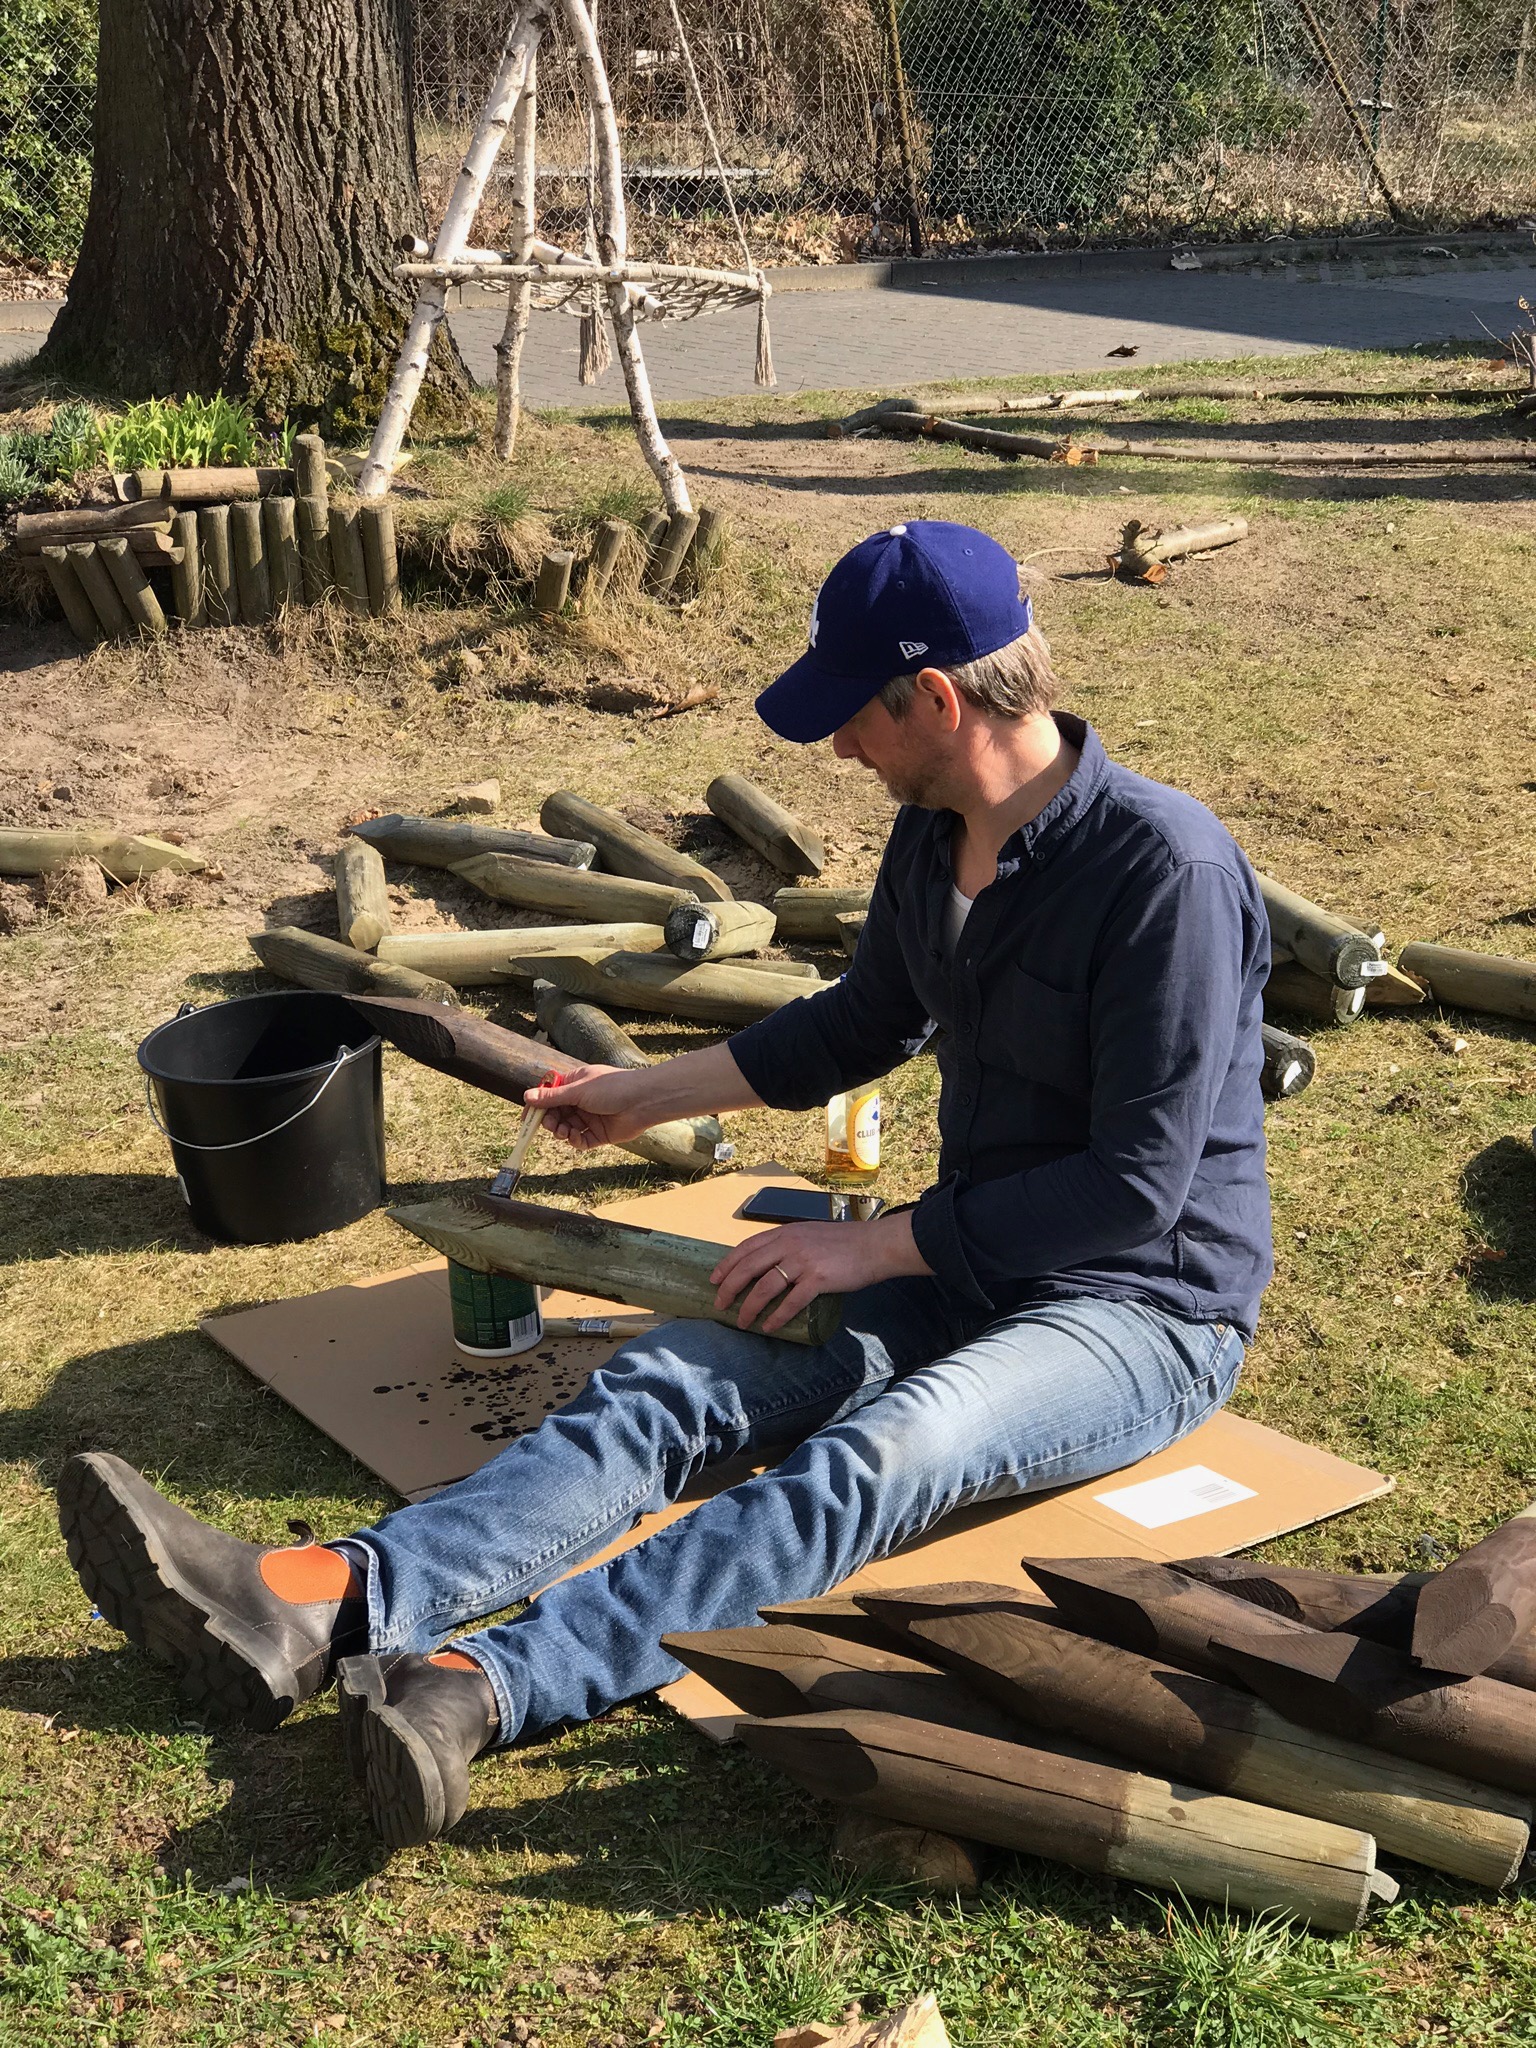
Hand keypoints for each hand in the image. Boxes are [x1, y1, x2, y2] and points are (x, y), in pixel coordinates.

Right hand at [526, 1063, 663, 1150]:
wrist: (643, 1101)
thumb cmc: (613, 1087)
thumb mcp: (578, 1090)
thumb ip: (553, 1097)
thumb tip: (527, 1096)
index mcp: (575, 1084)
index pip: (549, 1095)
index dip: (537, 1106)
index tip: (526, 1118)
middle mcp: (581, 1101)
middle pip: (556, 1114)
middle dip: (549, 1121)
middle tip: (549, 1125)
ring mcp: (590, 1118)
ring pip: (566, 1128)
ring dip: (561, 1131)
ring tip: (563, 1131)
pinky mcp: (599, 1134)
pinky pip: (580, 1140)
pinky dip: (574, 1140)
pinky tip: (575, 1137)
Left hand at [711, 1211, 931, 1335]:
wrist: (875, 1245)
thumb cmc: (844, 1243)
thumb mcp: (809, 1235)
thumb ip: (789, 1246)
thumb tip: (769, 1266)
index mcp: (785, 1233)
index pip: (747, 1247)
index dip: (727, 1264)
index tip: (714, 1279)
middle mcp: (789, 1244)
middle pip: (748, 1267)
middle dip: (729, 1287)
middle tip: (719, 1304)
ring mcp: (803, 1261)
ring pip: (764, 1286)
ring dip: (750, 1307)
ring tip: (742, 1322)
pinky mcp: (818, 1278)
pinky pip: (790, 1302)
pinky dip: (776, 1316)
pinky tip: (769, 1327)